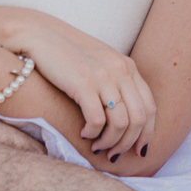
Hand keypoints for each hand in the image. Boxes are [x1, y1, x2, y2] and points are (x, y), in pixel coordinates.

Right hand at [9, 13, 156, 159]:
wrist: (40, 36)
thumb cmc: (68, 54)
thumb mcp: (101, 63)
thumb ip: (117, 82)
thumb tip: (126, 118)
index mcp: (128, 66)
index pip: (150, 106)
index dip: (147, 133)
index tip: (139, 149)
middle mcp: (120, 70)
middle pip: (139, 118)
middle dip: (128, 143)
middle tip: (114, 154)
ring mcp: (103, 76)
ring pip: (120, 123)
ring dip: (110, 142)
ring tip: (97, 147)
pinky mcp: (82, 83)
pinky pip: (97, 120)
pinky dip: (92, 133)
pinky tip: (84, 133)